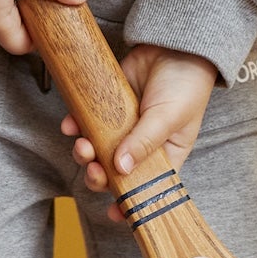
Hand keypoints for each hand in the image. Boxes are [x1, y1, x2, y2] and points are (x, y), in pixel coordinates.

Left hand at [64, 43, 217, 204]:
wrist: (174, 43)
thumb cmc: (186, 84)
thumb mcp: (169, 117)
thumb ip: (144, 143)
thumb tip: (120, 169)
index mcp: (166, 155)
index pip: (146, 188)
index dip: (130, 203)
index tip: (114, 214)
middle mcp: (142, 145)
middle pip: (115, 173)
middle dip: (99, 177)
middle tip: (93, 169)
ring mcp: (122, 126)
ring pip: (97, 150)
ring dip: (84, 153)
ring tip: (82, 144)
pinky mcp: (107, 105)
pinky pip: (86, 122)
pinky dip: (75, 126)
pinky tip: (70, 124)